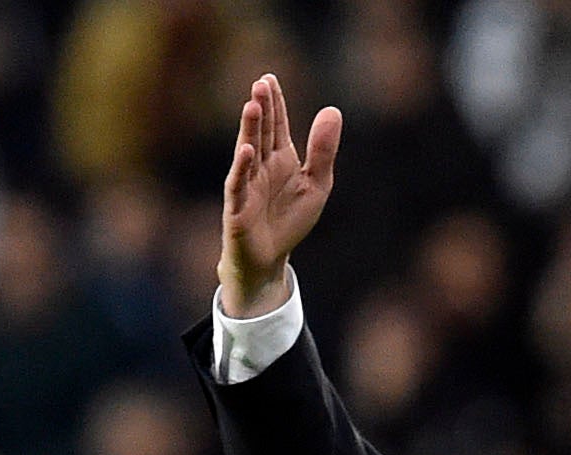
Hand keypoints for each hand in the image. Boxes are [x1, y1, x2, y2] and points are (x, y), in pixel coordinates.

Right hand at [219, 73, 342, 318]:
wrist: (269, 260)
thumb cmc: (289, 221)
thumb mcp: (317, 185)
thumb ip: (323, 151)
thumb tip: (333, 109)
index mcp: (280, 159)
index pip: (276, 125)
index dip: (275, 103)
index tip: (270, 78)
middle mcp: (260, 167)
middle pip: (261, 133)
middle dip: (262, 108)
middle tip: (261, 82)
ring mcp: (247, 185)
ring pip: (247, 152)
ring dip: (249, 129)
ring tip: (252, 105)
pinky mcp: (238, 207)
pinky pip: (239, 184)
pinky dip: (242, 167)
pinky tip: (247, 149)